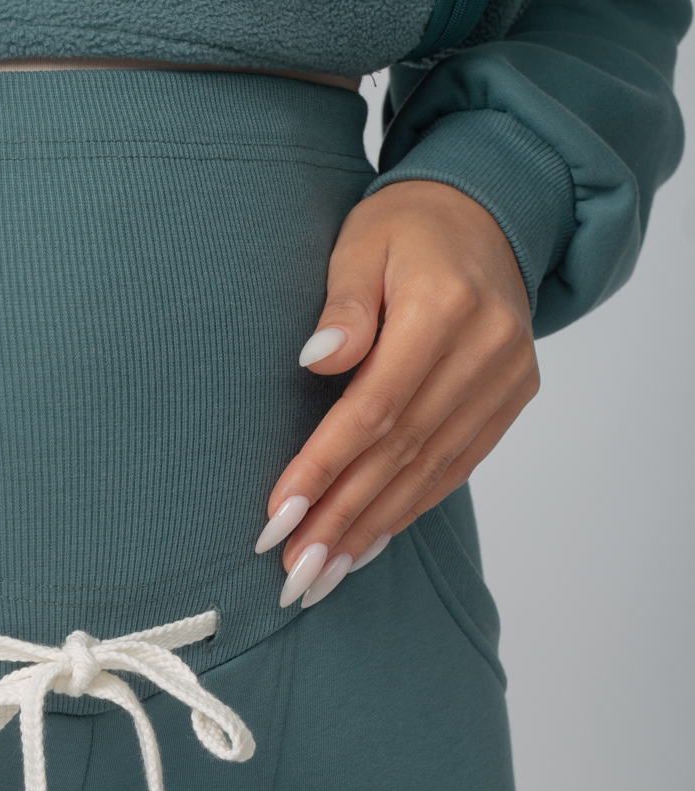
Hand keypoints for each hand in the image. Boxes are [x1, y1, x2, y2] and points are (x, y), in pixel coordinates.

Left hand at [256, 181, 538, 607]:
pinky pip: (457, 466)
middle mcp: (486, 350)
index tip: (278, 520)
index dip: (324, 467)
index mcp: (444, 308)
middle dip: (342, 518)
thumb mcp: (361, 244)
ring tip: (322, 577)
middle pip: (402, 451)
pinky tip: (368, 545)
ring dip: (372, 529)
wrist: (488, 213)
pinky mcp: (513, 398)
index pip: (374, 408)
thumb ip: (342, 305)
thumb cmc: (406, 229)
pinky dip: (409, 509)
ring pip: (431, 470)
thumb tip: (316, 360)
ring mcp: (507, 378)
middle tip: (294, 576)